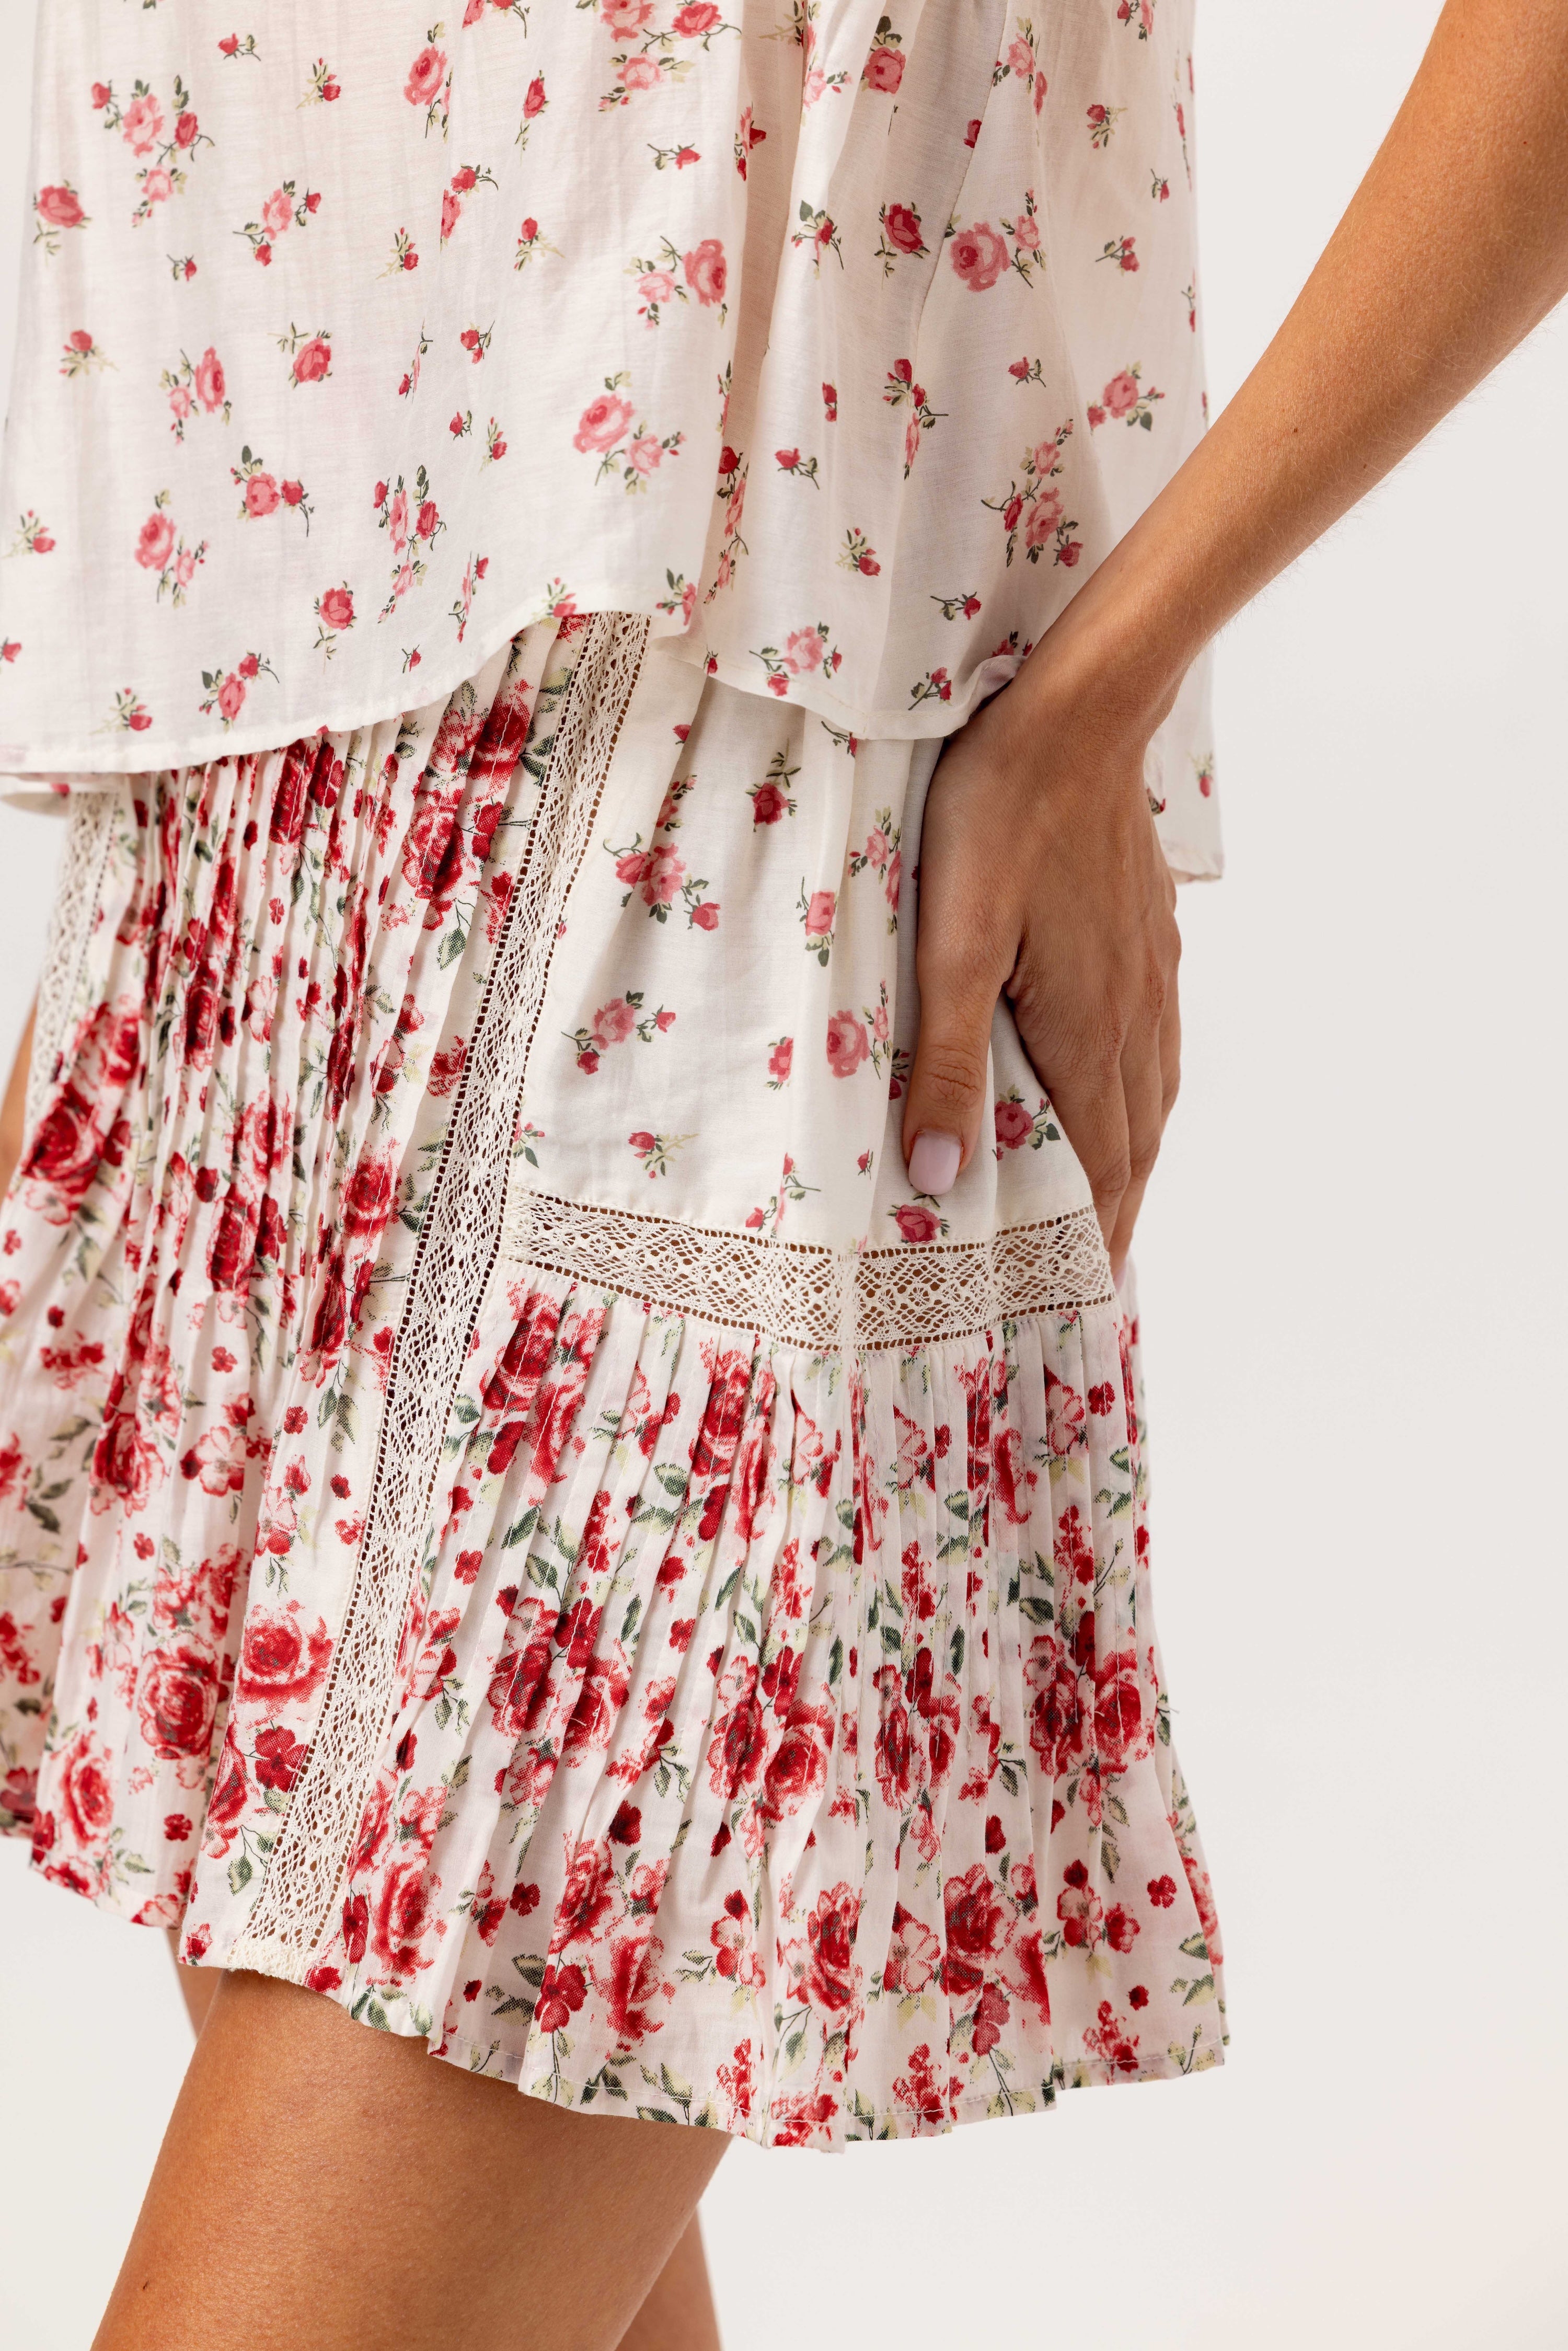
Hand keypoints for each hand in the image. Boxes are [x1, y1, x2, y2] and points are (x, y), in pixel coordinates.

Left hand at [900, 653, 1180, 1280]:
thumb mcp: (951, 946)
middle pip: (1135, 1143)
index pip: (1099, 1166)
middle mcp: (1133, 1017)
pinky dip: (1143, 1092)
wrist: (1075, 717)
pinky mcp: (1149, 934)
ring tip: (1114, 1200)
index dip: (1092, 1236)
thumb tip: (942, 1177)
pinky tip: (1127, 1086)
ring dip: (1135, 1156)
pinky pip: (1155, 1041)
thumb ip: (950, 1063)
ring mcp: (1149, 974)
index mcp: (1087, 1033)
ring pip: (1152, 1093)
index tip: (1084, 1293)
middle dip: (1117, 1213)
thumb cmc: (998, 821)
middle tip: (1096, 1272)